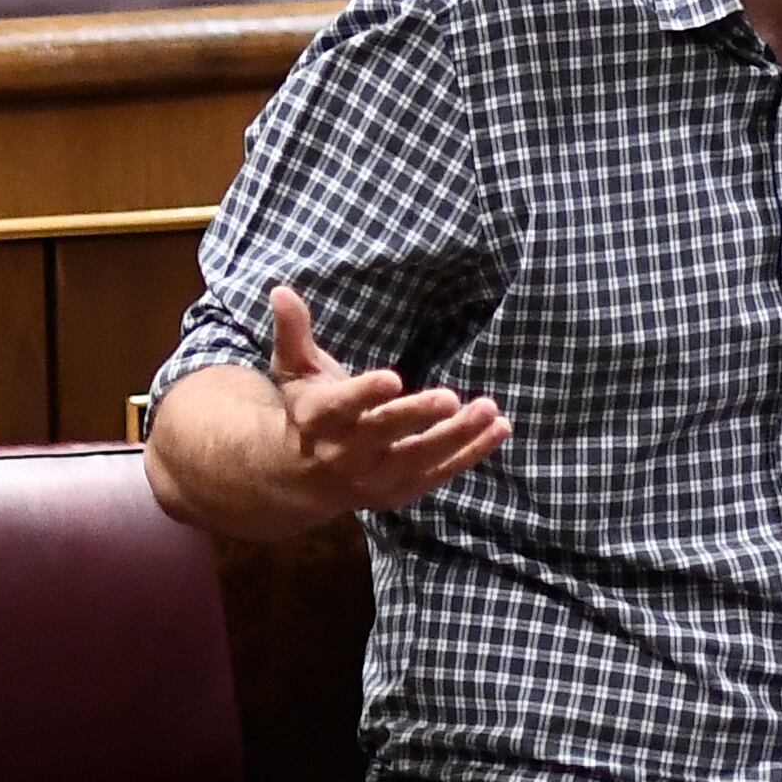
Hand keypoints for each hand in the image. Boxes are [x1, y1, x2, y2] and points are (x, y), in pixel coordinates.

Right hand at [269, 285, 508, 512]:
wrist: (302, 478)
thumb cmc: (307, 411)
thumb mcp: (296, 371)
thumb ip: (293, 332)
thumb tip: (281, 290)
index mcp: (318, 420)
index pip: (341, 408)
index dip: (365, 394)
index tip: (393, 378)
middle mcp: (344, 454)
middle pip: (383, 434)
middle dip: (416, 416)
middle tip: (450, 397)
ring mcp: (374, 478)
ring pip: (419, 457)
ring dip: (457, 436)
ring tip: (490, 410)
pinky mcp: (400, 491)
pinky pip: (440, 472)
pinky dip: (471, 453)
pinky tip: (500, 428)